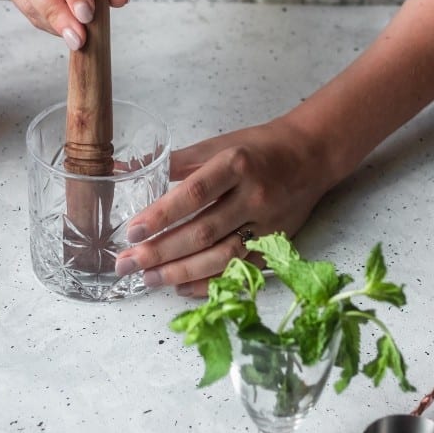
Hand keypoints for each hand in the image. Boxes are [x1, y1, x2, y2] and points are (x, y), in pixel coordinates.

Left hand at [112, 118, 337, 297]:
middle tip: (127, 264)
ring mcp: (268, 223)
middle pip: (203, 232)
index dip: (161, 216)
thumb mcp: (218, 145)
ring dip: (181, 272)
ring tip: (149, 278)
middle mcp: (254, 195)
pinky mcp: (277, 243)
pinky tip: (182, 287)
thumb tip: (122, 169)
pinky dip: (210, 283)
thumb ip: (175, 162)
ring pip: (221, 256)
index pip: (194, 195)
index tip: (132, 232)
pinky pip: (240, 270)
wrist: (311, 155)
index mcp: (237, 165)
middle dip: (161, 252)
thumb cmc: (259, 148)